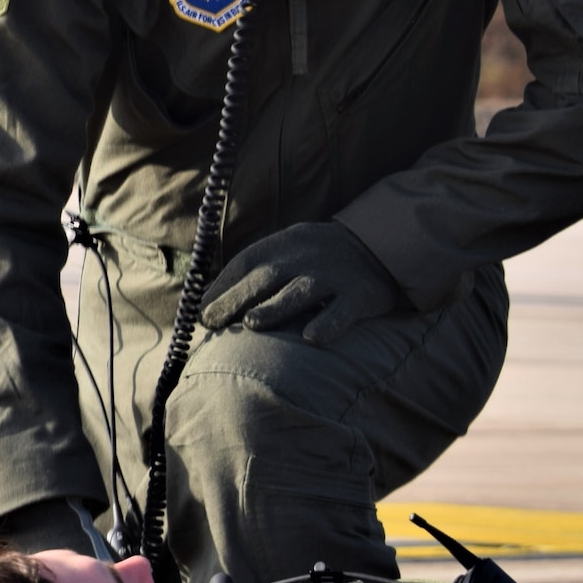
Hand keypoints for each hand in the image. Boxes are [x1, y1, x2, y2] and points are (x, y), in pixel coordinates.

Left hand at [199, 221, 403, 344]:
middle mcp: (306, 257)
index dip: (223, 286)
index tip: (202, 312)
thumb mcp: (286, 252)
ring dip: (275, 308)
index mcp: (284, 244)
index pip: (247, 263)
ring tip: (252, 324)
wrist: (380, 246)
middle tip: (213, 320)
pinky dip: (329, 323)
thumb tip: (208, 302)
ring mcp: (334, 275)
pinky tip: (312, 338)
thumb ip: (253, 273)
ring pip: (302, 291)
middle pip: (268, 276)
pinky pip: (344, 310)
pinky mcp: (361, 295)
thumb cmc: (316, 258)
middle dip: (237, 298)